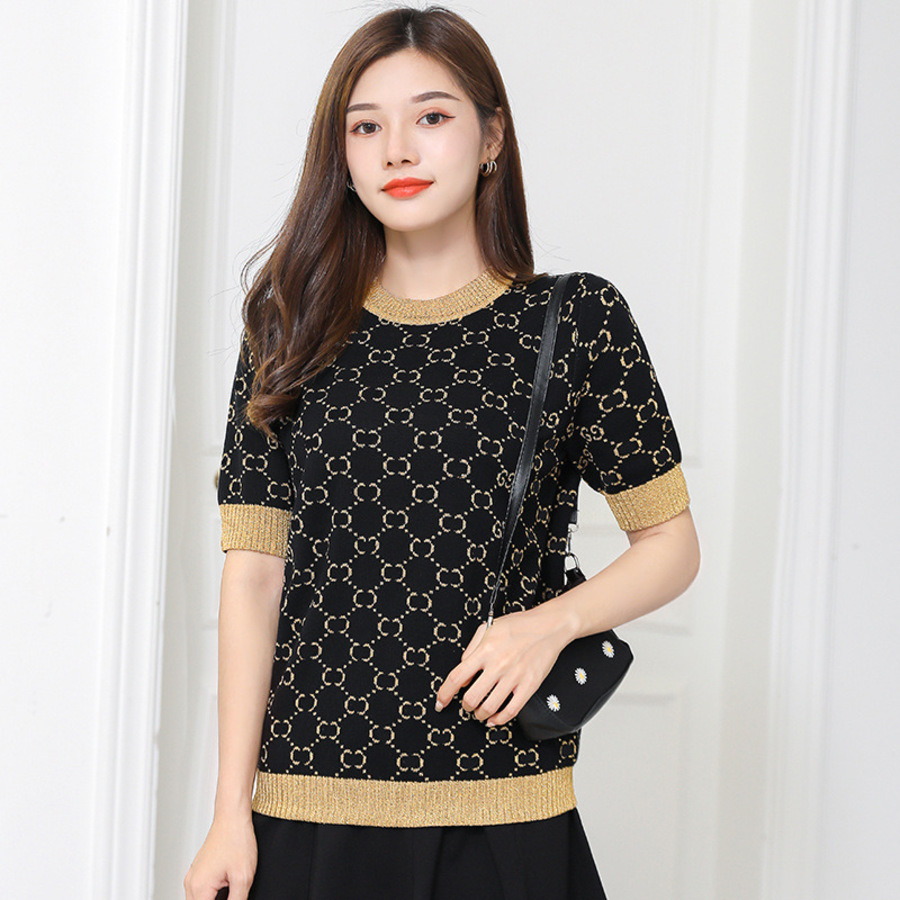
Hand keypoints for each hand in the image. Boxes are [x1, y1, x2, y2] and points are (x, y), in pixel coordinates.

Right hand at [183, 810, 256, 899]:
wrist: (232, 817)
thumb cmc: (236, 839)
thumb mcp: (243, 877)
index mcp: (199, 887)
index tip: (233, 898)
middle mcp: (191, 883)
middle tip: (233, 895)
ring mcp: (193, 876)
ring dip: (213, 899)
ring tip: (230, 890)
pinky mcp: (198, 870)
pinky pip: (201, 891)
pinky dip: (211, 894)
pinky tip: (226, 888)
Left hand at [434, 602, 574, 726]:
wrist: (548, 626)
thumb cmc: (519, 625)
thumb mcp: (489, 628)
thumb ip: (472, 648)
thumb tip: (463, 671)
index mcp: (485, 650)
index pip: (457, 677)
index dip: (444, 694)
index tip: (440, 702)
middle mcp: (498, 665)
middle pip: (471, 697)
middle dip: (465, 706)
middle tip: (466, 705)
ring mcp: (514, 677)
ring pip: (489, 707)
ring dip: (479, 715)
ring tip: (479, 712)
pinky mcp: (529, 686)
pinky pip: (511, 711)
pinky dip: (498, 720)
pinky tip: (494, 719)